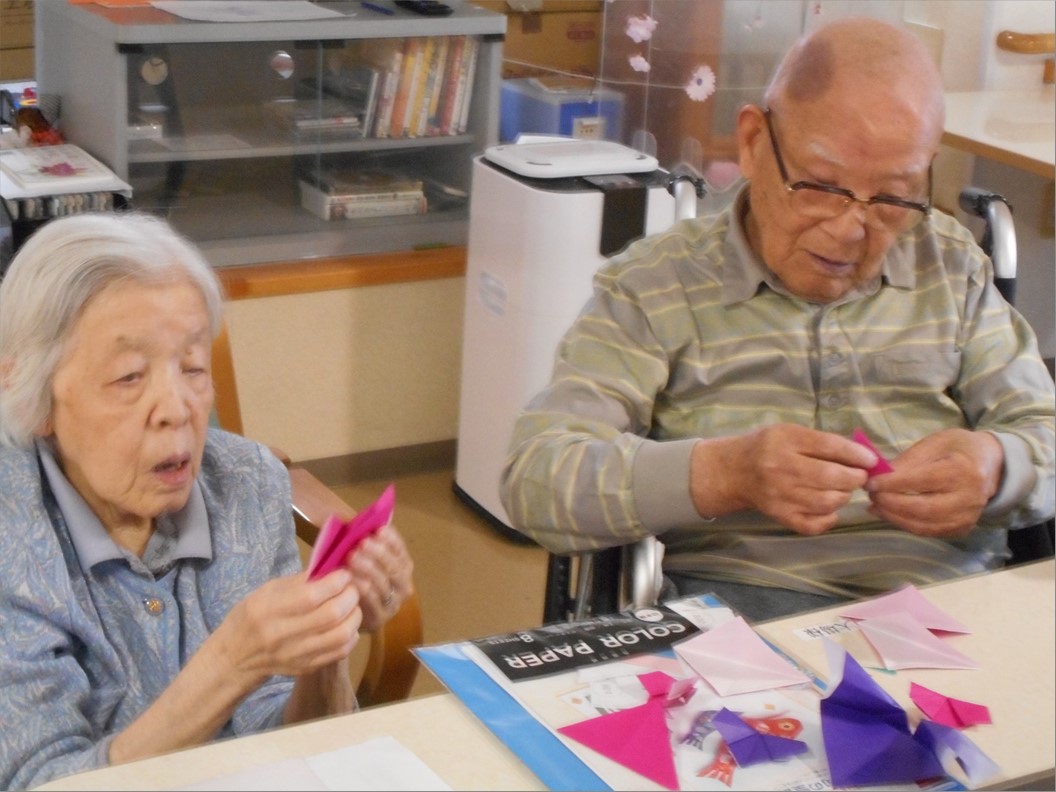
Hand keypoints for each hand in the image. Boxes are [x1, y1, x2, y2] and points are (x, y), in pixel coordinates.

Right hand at [216, 569, 361, 683]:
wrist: (235, 658)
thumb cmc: (251, 616)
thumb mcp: (266, 591)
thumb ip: (299, 582)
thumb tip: (331, 569)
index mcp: (268, 610)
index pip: (311, 596)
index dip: (335, 582)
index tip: (344, 573)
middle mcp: (282, 635)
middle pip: (331, 615)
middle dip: (350, 596)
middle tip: (352, 587)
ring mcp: (296, 655)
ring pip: (341, 635)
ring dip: (355, 615)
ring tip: (352, 605)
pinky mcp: (306, 667)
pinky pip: (340, 652)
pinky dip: (351, 635)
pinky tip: (348, 624)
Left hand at [345, 524, 414, 632]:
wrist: (348, 612)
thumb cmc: (355, 576)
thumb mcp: (361, 555)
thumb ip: (363, 540)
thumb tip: (354, 521)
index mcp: (403, 566)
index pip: (401, 550)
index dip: (392, 540)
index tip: (379, 529)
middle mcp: (403, 585)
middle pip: (395, 568)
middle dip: (379, 554)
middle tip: (362, 543)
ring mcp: (393, 604)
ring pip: (384, 585)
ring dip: (369, 570)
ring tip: (353, 558)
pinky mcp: (380, 619)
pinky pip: (373, 603)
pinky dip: (363, 590)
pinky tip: (351, 580)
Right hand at [691, 424, 875, 534]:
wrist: (734, 472)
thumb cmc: (768, 448)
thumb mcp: (790, 433)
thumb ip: (823, 442)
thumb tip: (862, 457)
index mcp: (785, 441)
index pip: (828, 447)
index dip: (856, 454)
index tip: (871, 460)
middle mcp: (781, 468)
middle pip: (831, 477)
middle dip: (855, 478)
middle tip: (859, 477)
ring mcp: (780, 495)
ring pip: (827, 502)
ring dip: (843, 496)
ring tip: (842, 490)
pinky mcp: (780, 515)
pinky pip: (814, 524)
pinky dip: (829, 518)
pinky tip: (828, 508)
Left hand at [864, 428, 1003, 536]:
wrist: (993, 466)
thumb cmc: (960, 449)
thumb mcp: (937, 442)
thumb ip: (910, 459)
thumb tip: (881, 475)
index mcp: (963, 471)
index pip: (922, 481)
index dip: (893, 484)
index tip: (871, 482)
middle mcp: (968, 498)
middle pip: (923, 508)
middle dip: (891, 503)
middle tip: (871, 495)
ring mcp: (967, 517)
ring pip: (924, 525)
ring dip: (894, 517)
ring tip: (875, 506)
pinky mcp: (962, 528)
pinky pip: (929, 532)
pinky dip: (905, 525)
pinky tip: (889, 514)